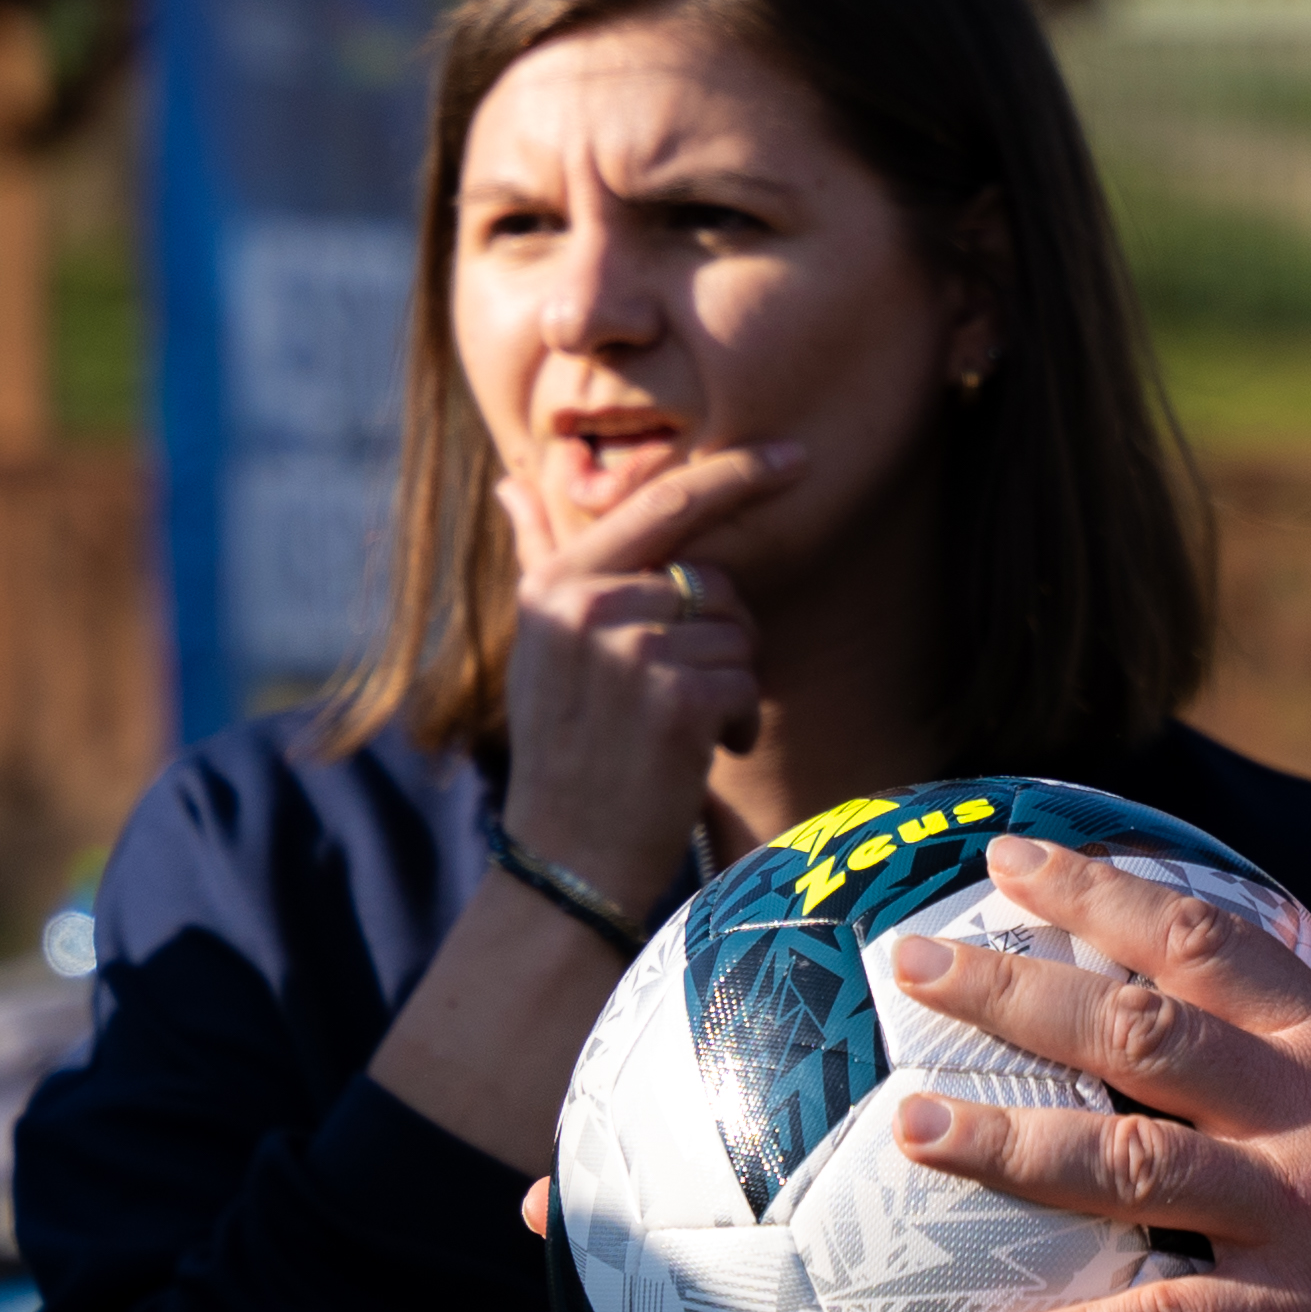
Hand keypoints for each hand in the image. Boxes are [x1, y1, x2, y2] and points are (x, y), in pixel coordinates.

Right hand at [487, 438, 801, 930]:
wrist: (566, 856)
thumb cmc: (565, 748)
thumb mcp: (539, 647)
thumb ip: (538, 559)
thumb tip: (512, 481)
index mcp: (557, 585)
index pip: (664, 503)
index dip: (737, 473)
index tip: (798, 455)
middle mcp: (588, 606)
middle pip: (713, 581)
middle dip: (721, 635)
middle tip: (679, 694)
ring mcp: (632, 651)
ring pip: (738, 633)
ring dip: (730, 684)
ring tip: (678, 730)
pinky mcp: (678, 698)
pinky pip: (748, 680)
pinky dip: (741, 721)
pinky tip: (702, 753)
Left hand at [890, 837, 1310, 1311]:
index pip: (1199, 936)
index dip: (1096, 891)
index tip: (1006, 856)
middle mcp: (1308, 1109)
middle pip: (1139, 1029)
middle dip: (1016, 989)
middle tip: (910, 963)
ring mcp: (1303, 1211)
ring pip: (1134, 1163)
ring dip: (1015, 1147)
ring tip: (911, 1130)